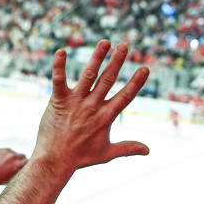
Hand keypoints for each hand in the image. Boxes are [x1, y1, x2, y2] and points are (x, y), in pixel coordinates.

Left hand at [0, 148, 26, 188]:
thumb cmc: (0, 180)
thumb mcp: (14, 178)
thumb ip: (21, 171)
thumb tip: (29, 168)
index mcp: (18, 165)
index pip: (29, 161)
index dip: (27, 165)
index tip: (25, 167)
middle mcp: (13, 157)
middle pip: (23, 155)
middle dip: (21, 160)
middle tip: (16, 166)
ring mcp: (7, 153)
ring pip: (15, 153)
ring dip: (13, 157)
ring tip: (7, 165)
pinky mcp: (1, 150)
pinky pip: (8, 151)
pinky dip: (7, 155)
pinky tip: (2, 161)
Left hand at [31, 41, 149, 176]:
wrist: (54, 161)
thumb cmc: (80, 158)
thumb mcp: (107, 154)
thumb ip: (128, 148)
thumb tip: (148, 150)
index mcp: (105, 117)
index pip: (125, 96)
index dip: (136, 82)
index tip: (145, 69)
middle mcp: (92, 107)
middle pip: (108, 80)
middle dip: (117, 62)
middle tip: (124, 46)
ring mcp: (75, 102)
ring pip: (88, 76)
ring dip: (96, 58)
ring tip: (105, 42)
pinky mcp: (58, 101)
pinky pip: (58, 80)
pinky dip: (59, 66)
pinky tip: (61, 51)